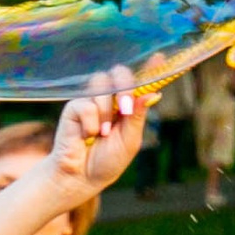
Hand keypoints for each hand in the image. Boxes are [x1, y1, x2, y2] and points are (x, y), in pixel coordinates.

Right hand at [49, 73, 148, 193]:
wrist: (81, 177)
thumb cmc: (106, 161)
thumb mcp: (130, 140)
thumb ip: (138, 116)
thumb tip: (153, 94)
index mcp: (127, 106)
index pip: (141, 82)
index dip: (151, 68)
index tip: (160, 57)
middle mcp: (109, 99)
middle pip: (119, 73)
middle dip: (125, 87)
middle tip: (125, 108)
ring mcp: (90, 101)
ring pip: (101, 85)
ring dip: (106, 112)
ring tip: (102, 133)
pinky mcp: (74, 108)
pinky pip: (86, 104)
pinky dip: (90, 124)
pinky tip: (87, 136)